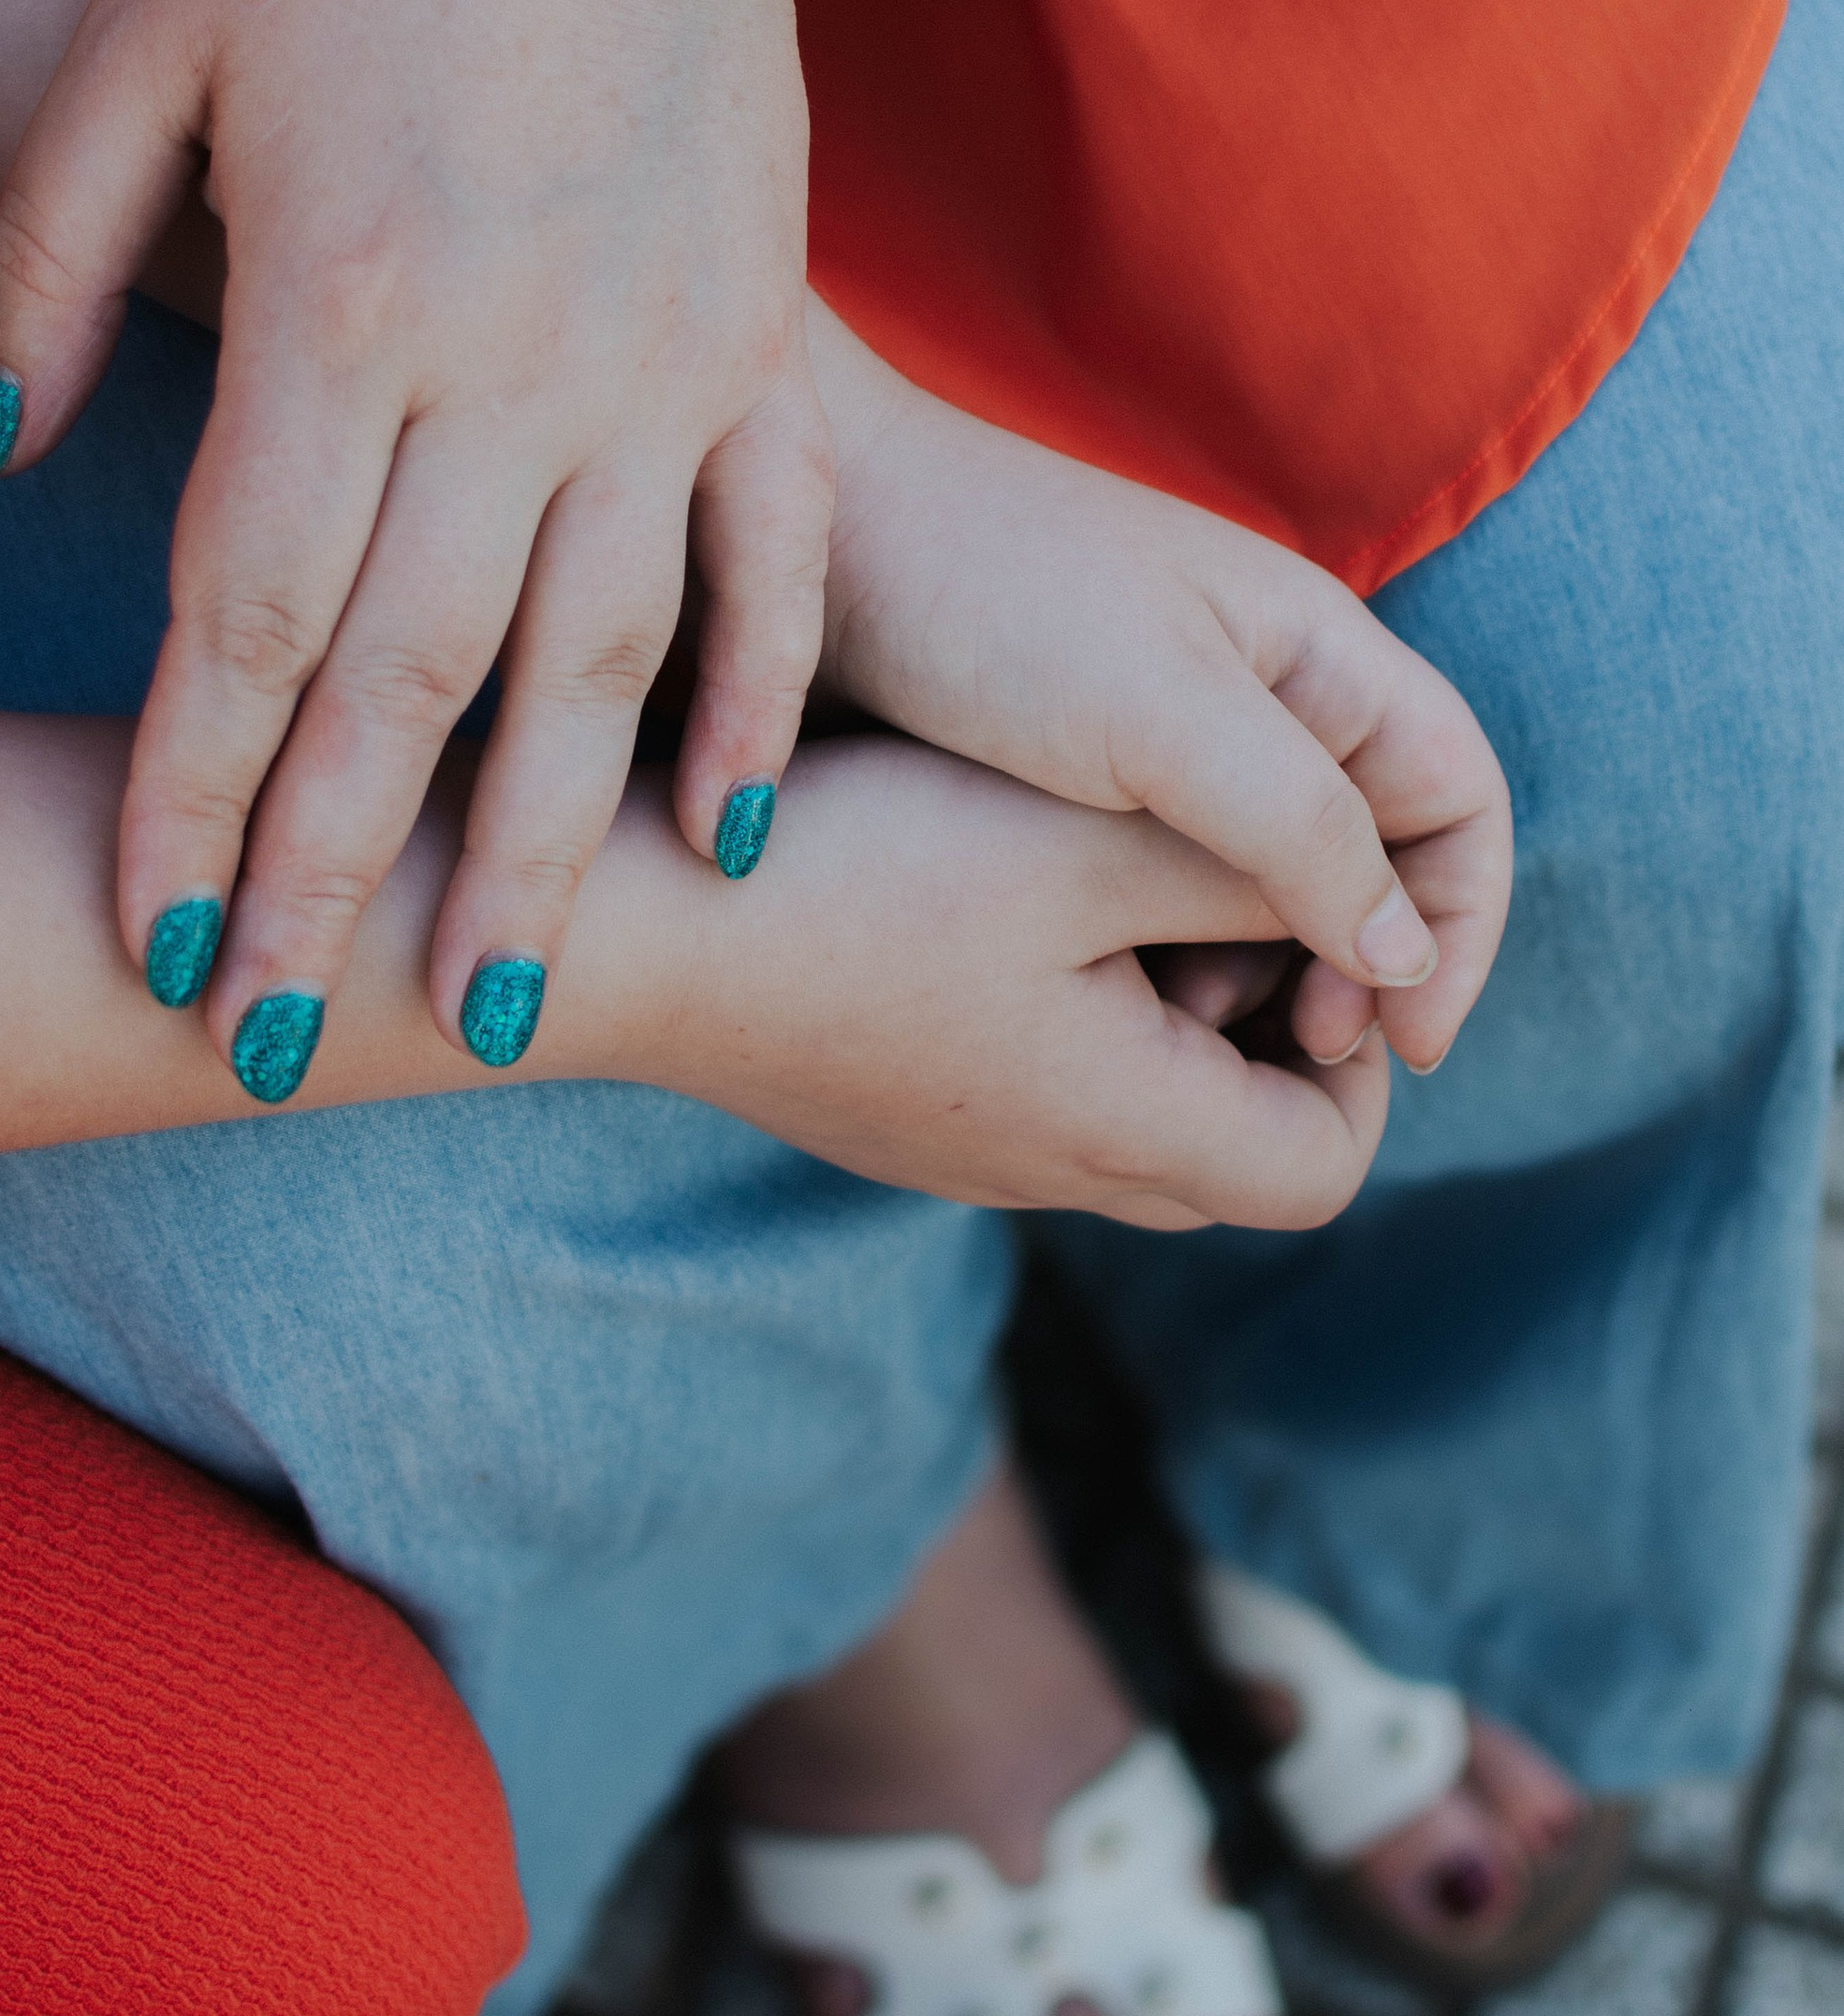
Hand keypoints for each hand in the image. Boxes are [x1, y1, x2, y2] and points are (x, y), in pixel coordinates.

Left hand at [0, 0, 833, 1084]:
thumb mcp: (138, 42)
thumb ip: (50, 263)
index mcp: (338, 297)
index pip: (243, 609)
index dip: (190, 792)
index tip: (152, 942)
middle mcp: (511, 362)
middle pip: (408, 679)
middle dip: (334, 880)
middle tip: (285, 1048)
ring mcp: (662, 364)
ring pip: (601, 660)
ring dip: (547, 850)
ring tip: (500, 1010)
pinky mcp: (764, 346)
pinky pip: (777, 557)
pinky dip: (759, 697)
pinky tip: (733, 838)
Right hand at [612, 734, 1389, 1221]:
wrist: (633, 934)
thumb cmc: (867, 873)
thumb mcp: (1094, 843)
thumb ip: (1259, 873)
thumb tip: (1382, 913)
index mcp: (1128, 1128)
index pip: (1327, 1167)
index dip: (1363, 1061)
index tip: (1318, 934)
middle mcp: (1052, 1172)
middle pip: (1239, 1153)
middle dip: (1272, 1029)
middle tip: (1229, 898)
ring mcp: (960, 1154)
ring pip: (1136, 1117)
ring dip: (1167, 1014)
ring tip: (1114, 881)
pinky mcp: (890, 1112)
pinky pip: (1037, 1092)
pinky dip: (1072, 1014)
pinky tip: (1005, 895)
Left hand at [809, 304, 1511, 1074]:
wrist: (787, 534)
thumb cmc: (979, 596)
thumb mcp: (1160, 716)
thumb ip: (1297, 828)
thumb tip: (1403, 960)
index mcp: (1314, 653)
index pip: (1458, 805)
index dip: (1458, 931)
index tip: (1404, 1049)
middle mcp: (1252, 695)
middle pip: (1370, 863)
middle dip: (1356, 971)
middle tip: (1292, 1062)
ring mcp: (1154, 740)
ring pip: (1255, 894)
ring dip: (1251, 978)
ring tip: (1184, 1035)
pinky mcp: (1059, 784)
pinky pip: (1153, 896)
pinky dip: (1160, 961)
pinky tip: (1103, 1005)